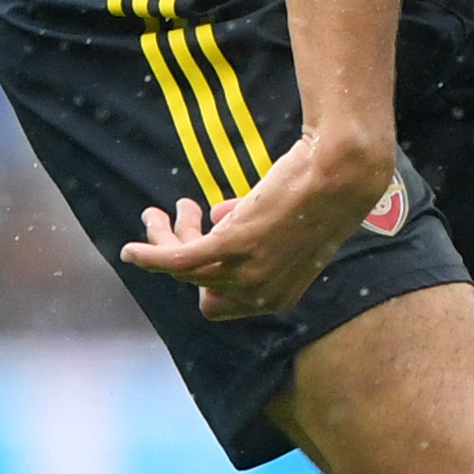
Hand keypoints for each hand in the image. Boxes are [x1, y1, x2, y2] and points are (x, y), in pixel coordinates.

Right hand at [121, 127, 397, 319]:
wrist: (342, 172)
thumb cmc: (321, 190)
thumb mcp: (283, 223)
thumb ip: (248, 229)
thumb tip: (217, 216)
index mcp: (278, 297)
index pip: (221, 301)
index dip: (206, 275)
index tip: (205, 238)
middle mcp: (260, 294)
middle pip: (196, 285)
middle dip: (179, 253)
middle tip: (180, 214)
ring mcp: (247, 272)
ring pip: (182, 267)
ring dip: (163, 238)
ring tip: (159, 211)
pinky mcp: (233, 245)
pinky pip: (177, 258)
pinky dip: (150, 254)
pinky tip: (131, 248)